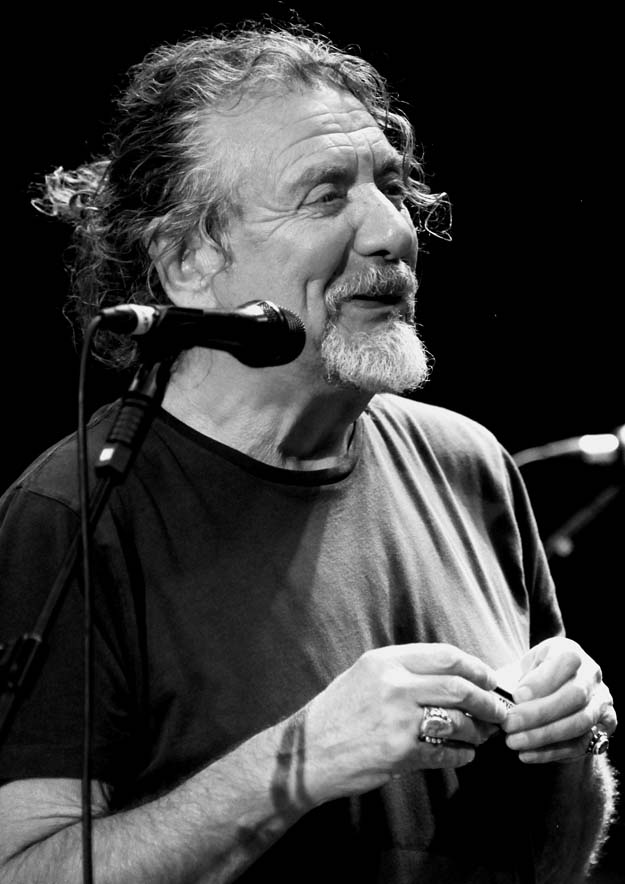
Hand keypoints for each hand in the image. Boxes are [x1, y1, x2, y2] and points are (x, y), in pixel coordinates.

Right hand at [301, 643, 507, 803]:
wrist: (307, 752)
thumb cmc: (338, 713)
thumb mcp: (364, 675)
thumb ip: (403, 671)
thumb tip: (453, 676)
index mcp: (386, 661)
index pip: (445, 656)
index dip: (475, 668)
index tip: (490, 679)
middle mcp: (393, 686)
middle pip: (459, 687)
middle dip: (487, 701)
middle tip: (499, 711)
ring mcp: (397, 720)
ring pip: (458, 721)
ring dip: (478, 731)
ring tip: (483, 735)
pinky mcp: (400, 753)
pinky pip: (446, 753)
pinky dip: (462, 756)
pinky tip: (465, 756)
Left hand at [499, 637, 616, 762]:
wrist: (557, 689)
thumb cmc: (534, 674)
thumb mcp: (523, 666)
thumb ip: (513, 678)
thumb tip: (494, 697)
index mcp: (570, 652)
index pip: (565, 662)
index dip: (542, 681)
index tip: (517, 696)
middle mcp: (592, 675)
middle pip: (574, 696)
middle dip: (539, 713)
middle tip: (509, 725)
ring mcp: (601, 701)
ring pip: (579, 723)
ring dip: (543, 736)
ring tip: (514, 742)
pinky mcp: (604, 727)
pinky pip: (581, 745)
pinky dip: (551, 752)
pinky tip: (527, 754)